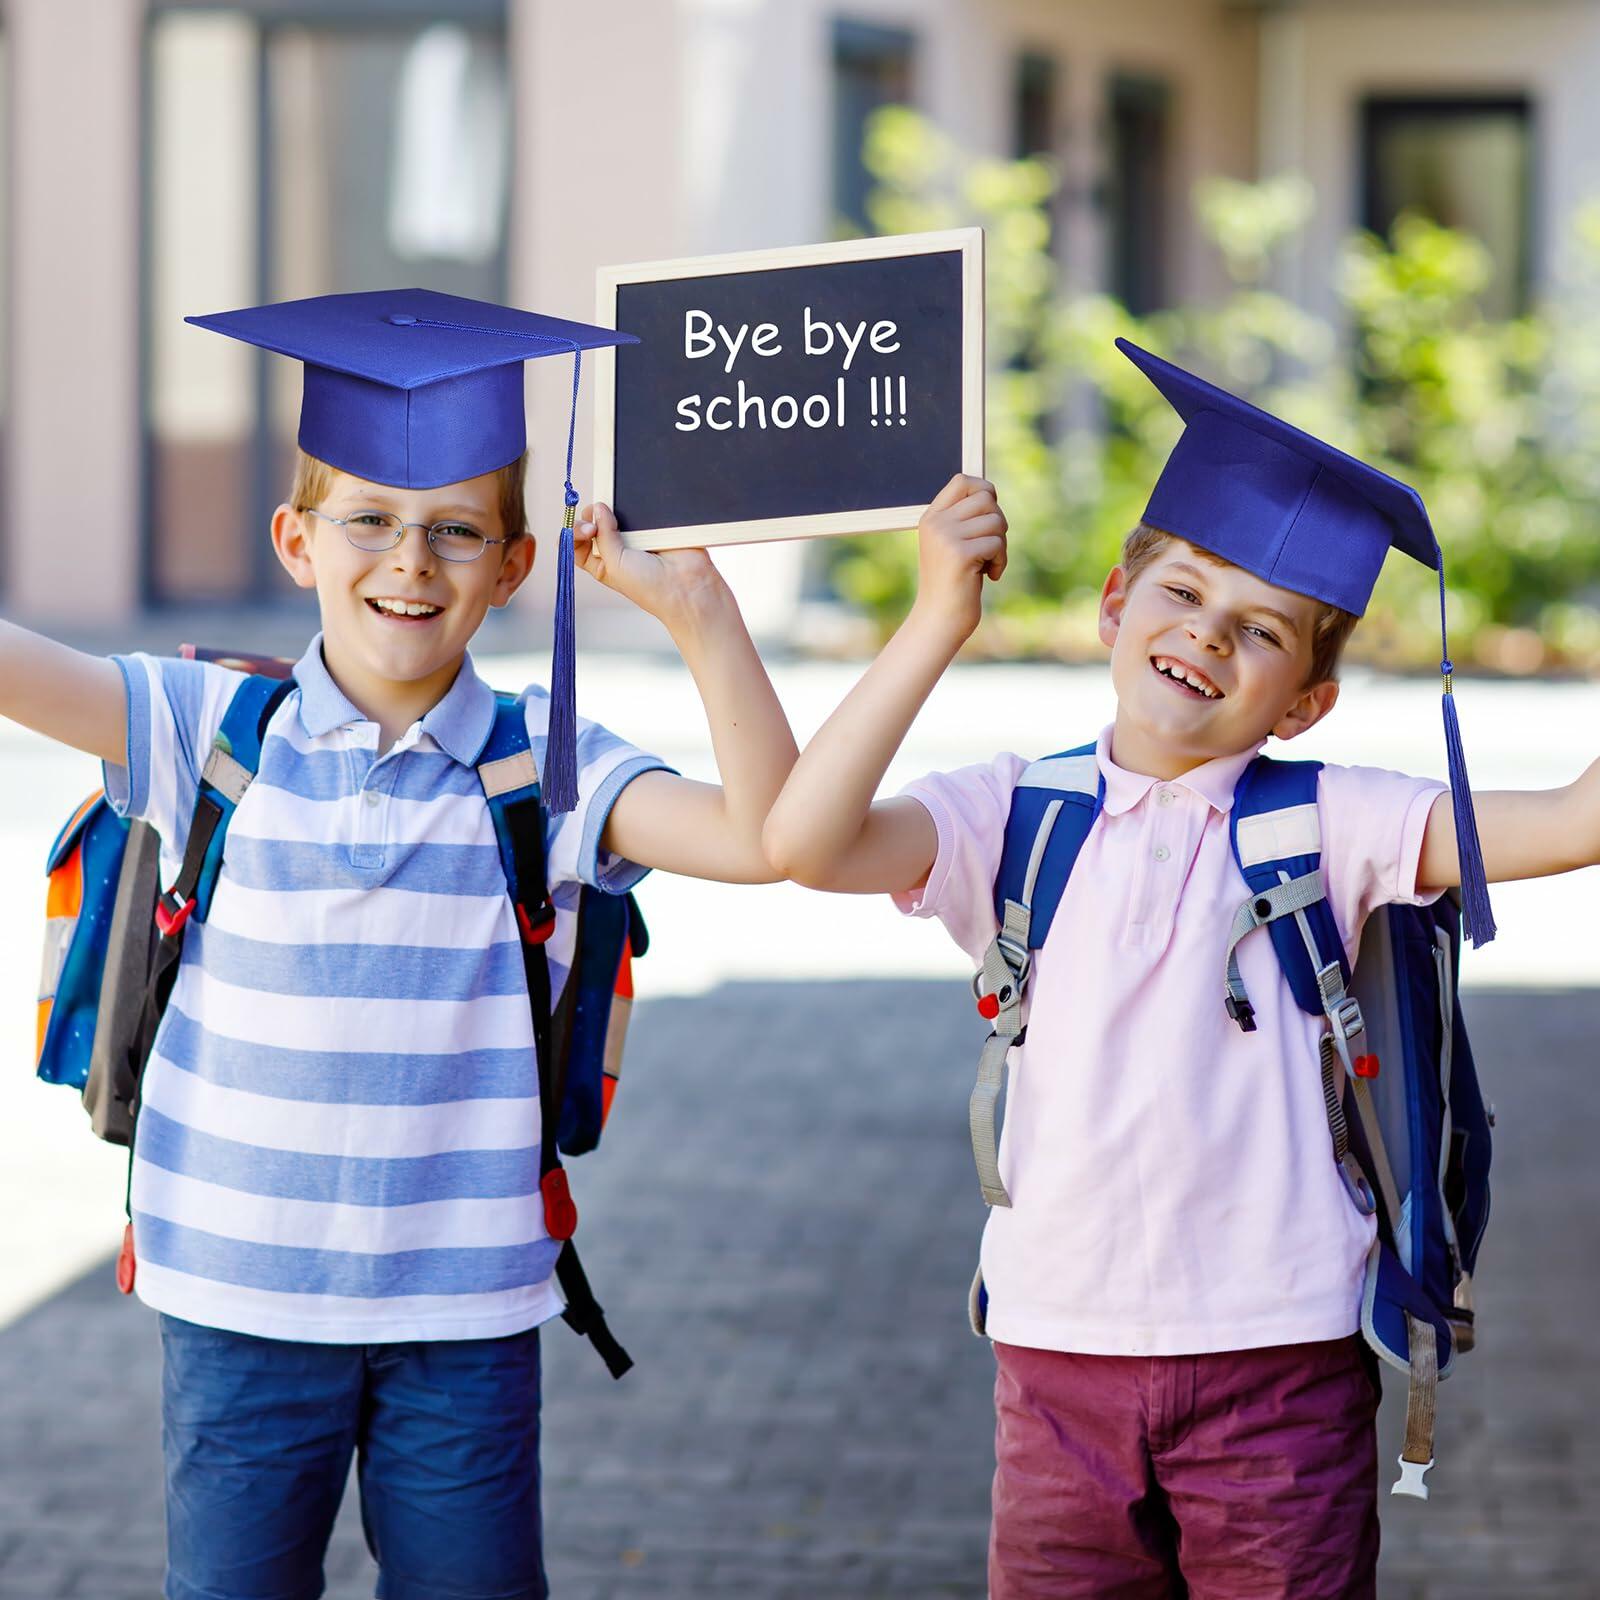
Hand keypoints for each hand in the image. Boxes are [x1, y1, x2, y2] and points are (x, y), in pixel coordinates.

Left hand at [572, 503, 730, 629]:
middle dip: (590, 518)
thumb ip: (603, 536)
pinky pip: (635, 507)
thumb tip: (599, 508)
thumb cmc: (650, 589)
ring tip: (618, 518)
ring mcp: (634, 534)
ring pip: (612, 511)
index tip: (585, 531)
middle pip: (591, 522)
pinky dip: (631, 504)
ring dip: (611, 510)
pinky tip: (635, 512)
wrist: (686, 585)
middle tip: (597, 525)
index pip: (575, 543)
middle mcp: (615, 548)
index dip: (573, 532)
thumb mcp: (613, 566)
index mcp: (601, 564)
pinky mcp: (651, 524)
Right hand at [909, 474, 1007, 642]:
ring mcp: (946, 538)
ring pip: (995, 521)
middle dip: (998, 522)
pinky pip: (997, 543)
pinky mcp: (960, 554)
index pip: (962, 481)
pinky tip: (990, 576)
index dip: (984, 490)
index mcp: (931, 518)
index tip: (990, 513)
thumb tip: (990, 493)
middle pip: (985, 499)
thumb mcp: (952, 545)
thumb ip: (965, 520)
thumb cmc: (953, 583)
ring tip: (988, 564)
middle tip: (991, 546)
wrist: (940, 619)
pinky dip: (1001, 561)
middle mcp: (936, 524)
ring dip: (1001, 545)